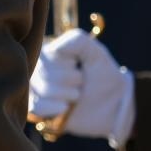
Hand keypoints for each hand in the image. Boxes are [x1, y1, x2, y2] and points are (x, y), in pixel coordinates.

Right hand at [27, 28, 134, 143]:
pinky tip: (66, 107)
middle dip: (70, 78)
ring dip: (67, 94)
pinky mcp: (38, 110)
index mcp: (49, 52)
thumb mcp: (95, 52)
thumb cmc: (103, 75)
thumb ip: (77, 40)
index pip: (47, 53)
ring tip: (77, 95)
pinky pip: (36, 107)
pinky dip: (55, 107)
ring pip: (43, 89)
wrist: (113, 105)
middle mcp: (38, 69)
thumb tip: (54, 49)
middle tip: (81, 82)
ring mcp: (37, 89)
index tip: (78, 65)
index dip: (67, 62)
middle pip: (43, 72)